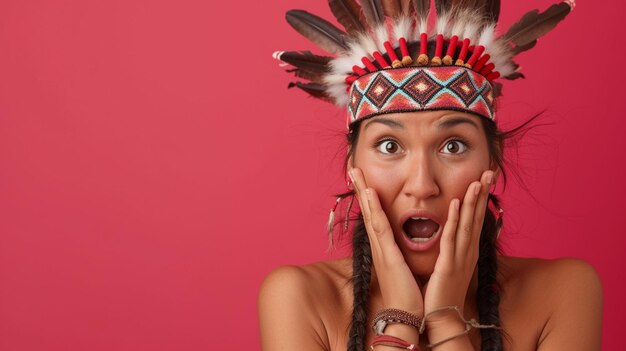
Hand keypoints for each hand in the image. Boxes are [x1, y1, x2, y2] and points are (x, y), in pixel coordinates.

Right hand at [349, 167, 423, 315]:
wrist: (405, 314)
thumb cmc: (407, 291)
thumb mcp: (403, 264)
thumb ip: (400, 251)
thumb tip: (401, 240)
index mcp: (384, 245)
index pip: (374, 215)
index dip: (368, 195)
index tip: (363, 177)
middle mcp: (379, 244)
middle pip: (367, 210)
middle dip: (360, 188)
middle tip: (353, 167)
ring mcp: (381, 248)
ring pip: (370, 214)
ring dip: (363, 192)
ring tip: (357, 173)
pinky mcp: (388, 255)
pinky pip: (381, 228)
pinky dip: (375, 210)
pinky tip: (372, 194)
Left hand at [423, 170, 493, 327]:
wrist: (441, 317)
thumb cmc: (443, 292)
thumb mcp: (451, 265)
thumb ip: (453, 249)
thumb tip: (453, 234)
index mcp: (467, 251)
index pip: (476, 219)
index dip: (481, 198)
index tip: (485, 178)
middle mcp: (468, 252)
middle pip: (477, 218)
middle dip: (483, 194)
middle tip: (490, 171)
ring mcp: (460, 258)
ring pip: (468, 224)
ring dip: (473, 202)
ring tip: (478, 180)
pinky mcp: (448, 266)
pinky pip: (452, 239)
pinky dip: (455, 220)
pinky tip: (457, 203)